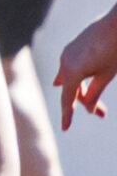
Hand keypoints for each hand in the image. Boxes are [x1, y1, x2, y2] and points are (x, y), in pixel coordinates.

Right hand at [54, 6, 116, 127]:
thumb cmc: (115, 50)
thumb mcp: (106, 76)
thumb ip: (94, 93)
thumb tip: (87, 108)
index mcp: (71, 72)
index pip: (67, 99)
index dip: (68, 115)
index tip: (66, 128)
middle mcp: (64, 63)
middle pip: (71, 89)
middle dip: (84, 101)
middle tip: (102, 113)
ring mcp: (67, 54)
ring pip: (70, 77)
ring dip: (81, 88)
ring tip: (89, 97)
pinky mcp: (72, 47)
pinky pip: (71, 67)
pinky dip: (79, 77)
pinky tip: (84, 80)